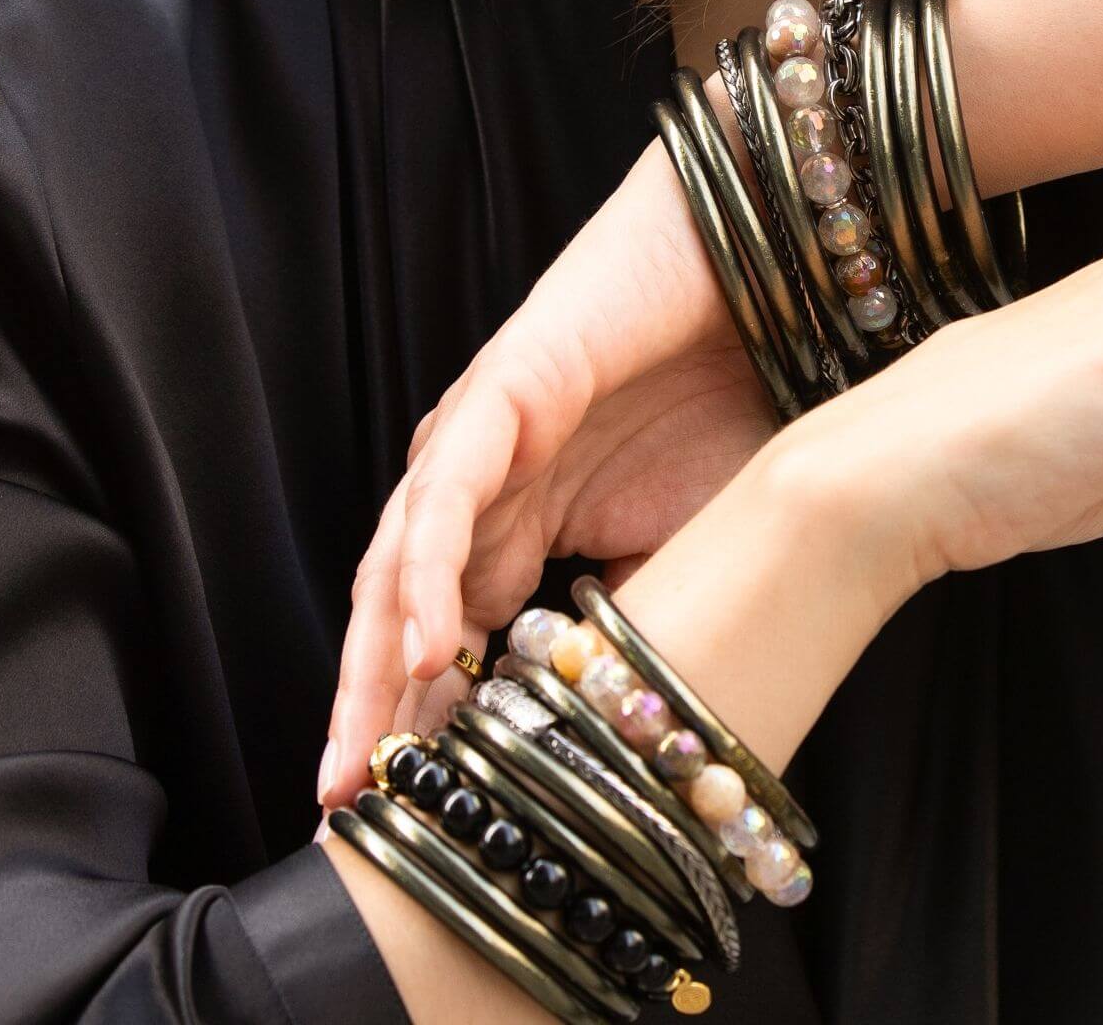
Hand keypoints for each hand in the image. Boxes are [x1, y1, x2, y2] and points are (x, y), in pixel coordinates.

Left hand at [319, 138, 757, 808]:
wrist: (754, 284)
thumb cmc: (723, 405)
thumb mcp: (684, 547)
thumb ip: (630, 616)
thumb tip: (607, 711)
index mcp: (515, 529)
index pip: (448, 640)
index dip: (425, 725)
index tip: (407, 817)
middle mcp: (479, 493)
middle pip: (396, 617)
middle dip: (370, 716)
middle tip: (349, 811)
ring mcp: (478, 445)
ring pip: (399, 566)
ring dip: (373, 663)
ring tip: (365, 752)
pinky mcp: (497, 397)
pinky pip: (444, 498)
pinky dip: (425, 572)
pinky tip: (419, 644)